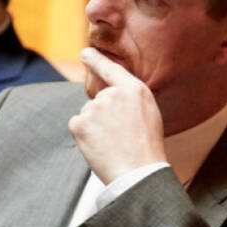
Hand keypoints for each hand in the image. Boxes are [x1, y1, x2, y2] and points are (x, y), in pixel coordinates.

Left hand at [70, 48, 170, 183]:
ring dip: (95, 127)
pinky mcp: (80, 123)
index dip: (96, 60)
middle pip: (99, 99)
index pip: (111, 69)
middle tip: (120, 136)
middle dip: (104, 115)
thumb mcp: (149, 115)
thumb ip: (130, 99)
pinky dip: (85, 136)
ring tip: (114, 144)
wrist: (138, 173)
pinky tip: (100, 146)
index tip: (86, 53)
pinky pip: (77, 125)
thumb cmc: (147, 149)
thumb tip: (108, 94)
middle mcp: (113, 94)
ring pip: (88, 114)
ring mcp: (95, 108)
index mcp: (135, 90)